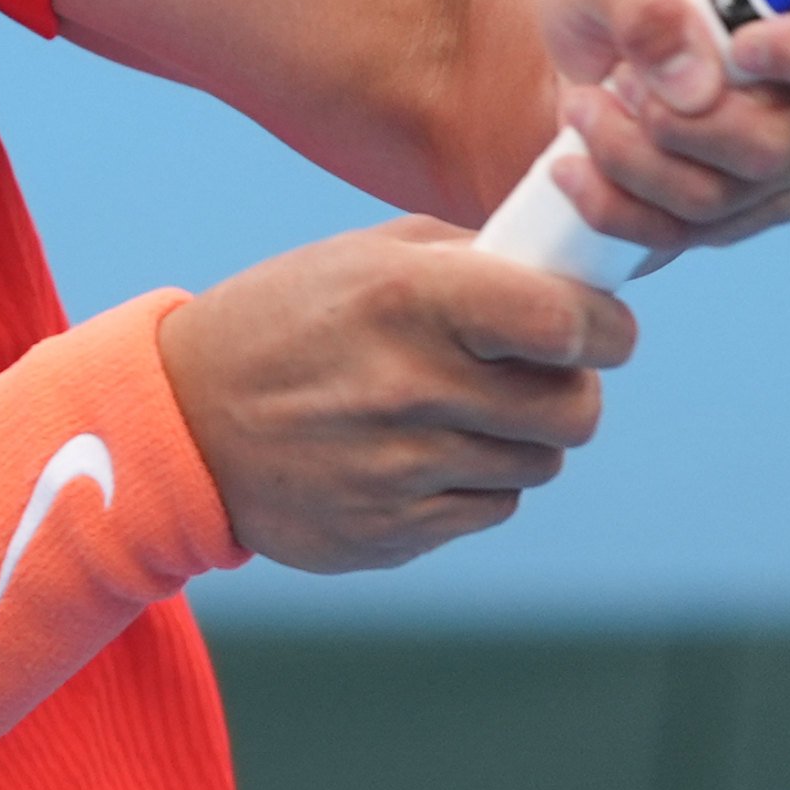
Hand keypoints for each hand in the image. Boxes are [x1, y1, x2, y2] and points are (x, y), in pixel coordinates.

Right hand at [158, 220, 632, 573]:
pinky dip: (477, 482)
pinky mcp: (390, 533)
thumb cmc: (285, 321)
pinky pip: (489, 509)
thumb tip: (569, 274)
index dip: (607, 328)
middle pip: (572, 410)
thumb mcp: (362, 256)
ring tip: (466, 411)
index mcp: (408, 299)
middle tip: (541, 375)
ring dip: (523, 438)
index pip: (566, 323)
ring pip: (537, 465)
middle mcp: (408, 387)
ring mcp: (399, 470)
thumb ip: (470, 258)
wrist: (181, 423)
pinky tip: (424, 453)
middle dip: (573, 390)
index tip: (605, 330)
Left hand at [531, 0, 789, 267]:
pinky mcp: (749, 213)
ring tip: (584, 109)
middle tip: (613, 83)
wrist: (590, 51)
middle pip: (775, 144)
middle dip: (672, 126)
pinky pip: (684, 233)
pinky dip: (615, 205)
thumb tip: (692, 84)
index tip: (743, 49)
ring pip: (719, 197)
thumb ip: (646, 7)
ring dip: (630, 160)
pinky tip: (573, 167)